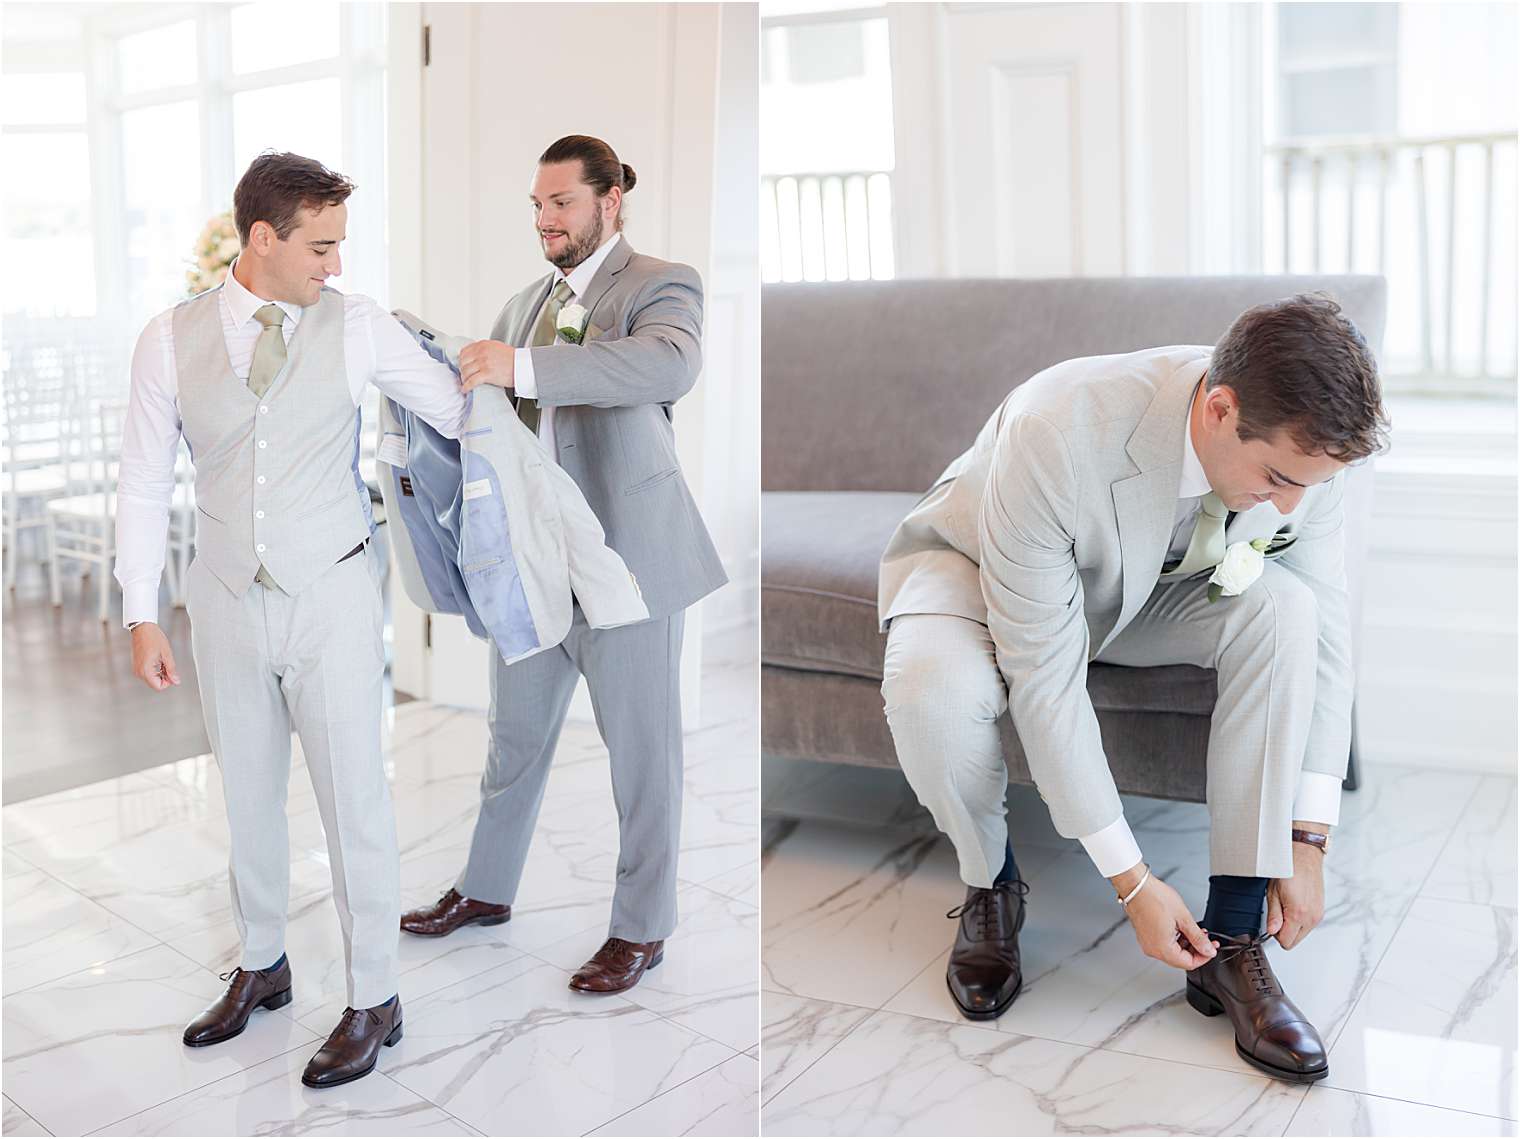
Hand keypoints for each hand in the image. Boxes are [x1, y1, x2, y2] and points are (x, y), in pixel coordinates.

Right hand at [131, 623, 180, 691]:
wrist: (142, 628)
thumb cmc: (153, 637)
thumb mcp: (167, 654)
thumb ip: (171, 670)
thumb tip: (175, 681)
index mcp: (145, 670)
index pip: (158, 687)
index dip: (168, 681)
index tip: (171, 672)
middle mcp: (138, 672)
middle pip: (155, 683)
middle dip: (164, 676)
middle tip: (167, 663)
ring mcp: (137, 669)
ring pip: (152, 678)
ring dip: (160, 672)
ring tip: (161, 659)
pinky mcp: (137, 665)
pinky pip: (147, 672)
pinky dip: (155, 668)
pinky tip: (157, 659)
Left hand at [458, 340, 514, 392]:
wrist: (522, 365)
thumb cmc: (513, 358)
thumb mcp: (496, 347)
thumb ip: (484, 350)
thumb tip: (476, 356)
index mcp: (483, 345)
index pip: (464, 351)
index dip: (462, 360)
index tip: (463, 365)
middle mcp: (481, 352)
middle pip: (463, 362)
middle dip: (463, 370)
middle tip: (465, 375)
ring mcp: (483, 363)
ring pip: (466, 372)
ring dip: (464, 379)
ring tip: (466, 383)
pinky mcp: (487, 374)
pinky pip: (471, 381)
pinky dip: (467, 386)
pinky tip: (465, 389)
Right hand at [1114, 863, 1218, 969]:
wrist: (1136, 886)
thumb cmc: (1154, 897)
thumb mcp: (1183, 917)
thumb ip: (1198, 937)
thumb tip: (1208, 950)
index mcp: (1162, 949)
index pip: (1189, 963)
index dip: (1204, 956)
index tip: (1212, 948)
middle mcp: (1153, 950)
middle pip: (1180, 959)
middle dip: (1196, 949)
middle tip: (1206, 938)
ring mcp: (1147, 943)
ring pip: (1173, 952)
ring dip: (1187, 944)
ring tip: (1194, 930)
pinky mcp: (1145, 936)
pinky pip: (1164, 945)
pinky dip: (1176, 939)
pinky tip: (1181, 928)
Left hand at [1267, 827, 1326, 948]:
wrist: (1304, 856)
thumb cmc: (1287, 869)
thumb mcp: (1273, 893)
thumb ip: (1273, 915)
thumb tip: (1272, 931)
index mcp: (1298, 914)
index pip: (1286, 942)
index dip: (1275, 934)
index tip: (1271, 923)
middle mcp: (1311, 917)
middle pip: (1294, 941)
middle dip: (1284, 932)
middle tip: (1278, 913)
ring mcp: (1318, 915)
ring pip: (1302, 934)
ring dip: (1292, 926)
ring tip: (1286, 906)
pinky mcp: (1321, 911)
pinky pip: (1308, 925)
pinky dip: (1300, 920)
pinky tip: (1295, 905)